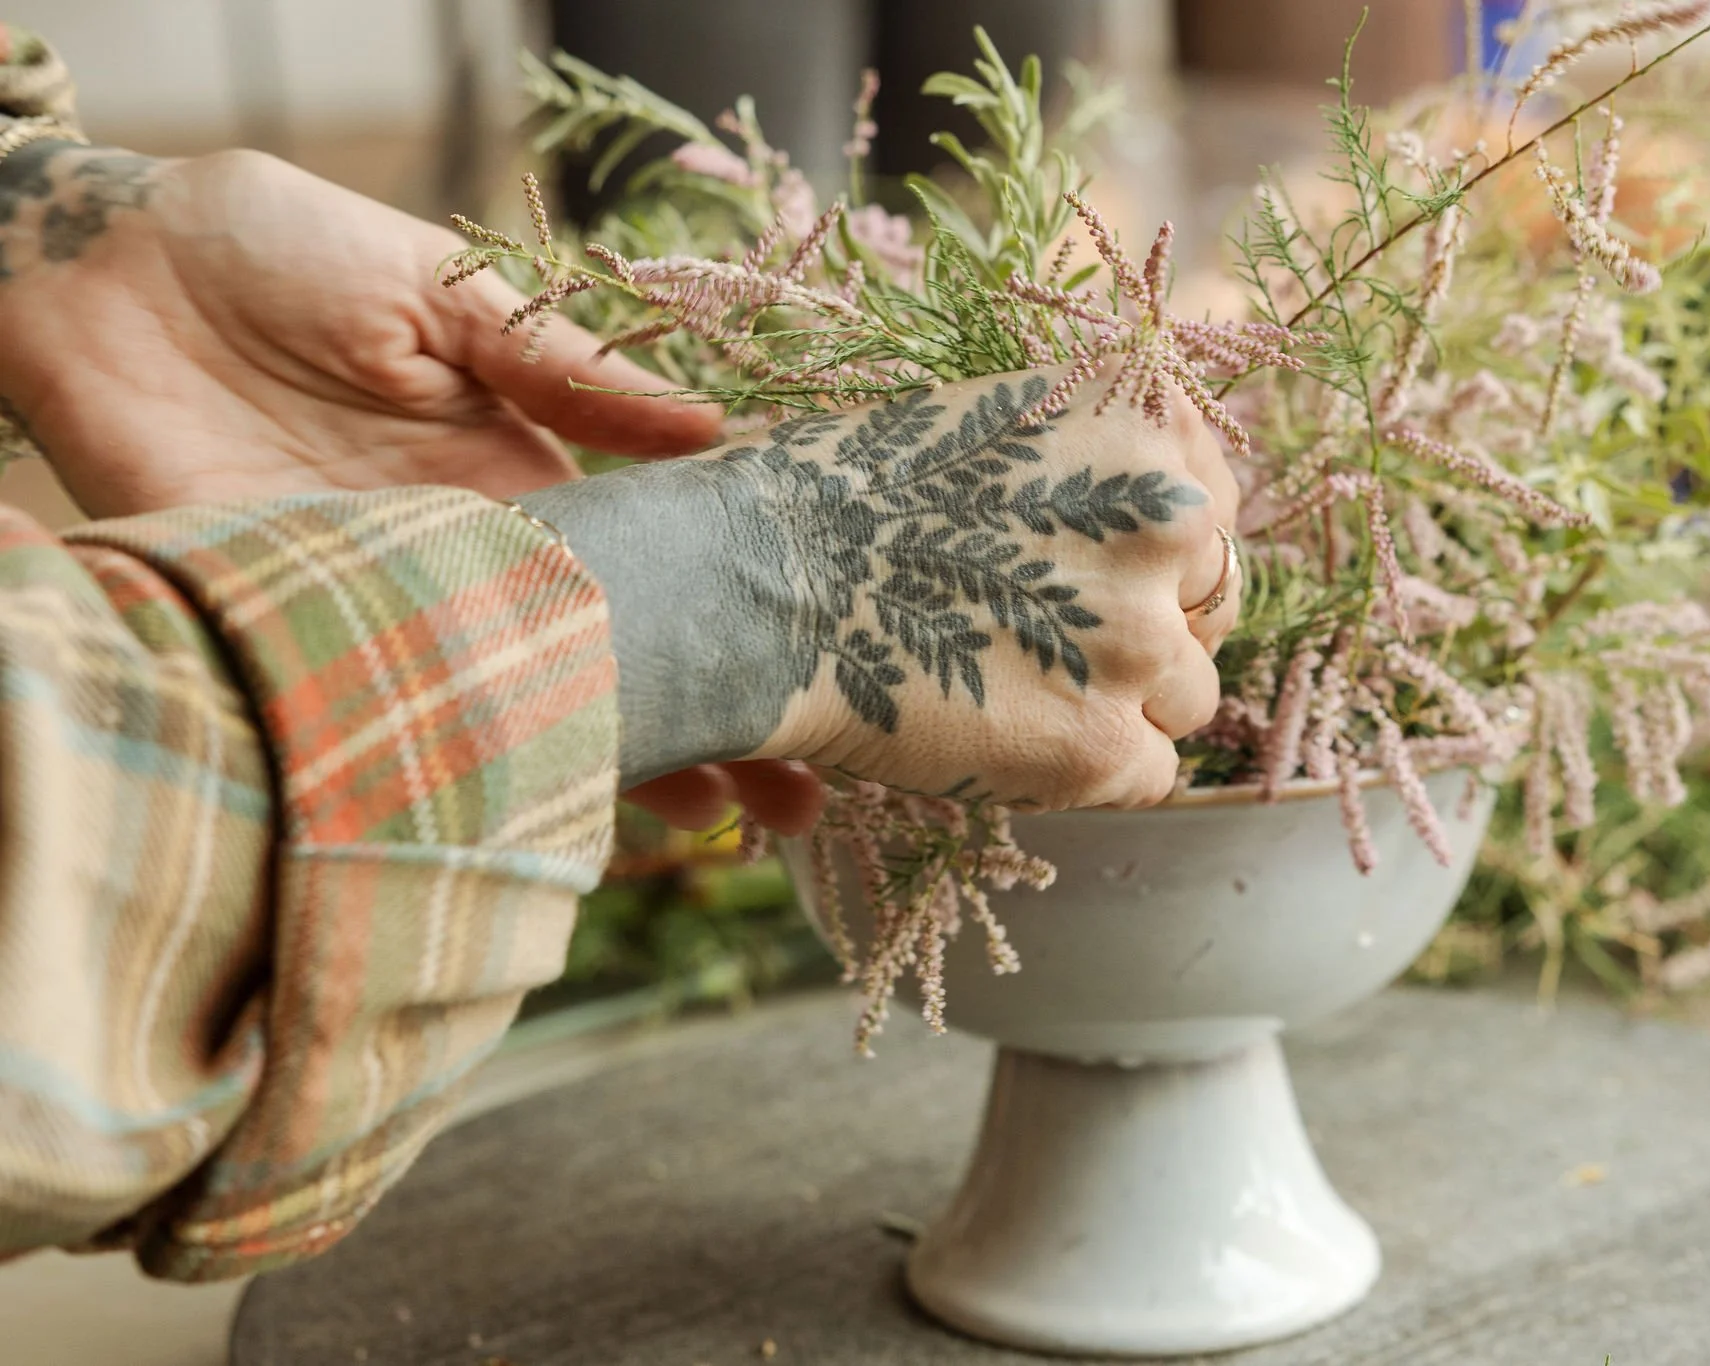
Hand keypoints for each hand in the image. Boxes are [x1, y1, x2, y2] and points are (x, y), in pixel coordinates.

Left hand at [0, 140, 823, 830]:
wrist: (100, 267)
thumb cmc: (282, 251)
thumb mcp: (444, 286)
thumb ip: (564, 365)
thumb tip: (714, 428)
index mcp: (521, 474)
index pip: (649, 571)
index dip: (728, 622)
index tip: (819, 673)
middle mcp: (470, 559)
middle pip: (602, 663)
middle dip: (702, 727)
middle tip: (796, 802)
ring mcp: (387, 608)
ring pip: (515, 712)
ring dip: (605, 769)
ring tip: (707, 823)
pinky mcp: (293, 633)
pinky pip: (389, 720)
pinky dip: (461, 773)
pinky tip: (536, 814)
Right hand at [520, 369, 1241, 810]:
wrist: (754, 582)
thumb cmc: (836, 489)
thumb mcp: (984, 415)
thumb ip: (1084, 450)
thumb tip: (1152, 502)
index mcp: (1143, 425)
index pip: (1213, 502)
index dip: (1161, 547)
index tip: (1105, 567)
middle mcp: (1168, 522)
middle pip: (1214, 599)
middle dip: (1151, 624)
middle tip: (1055, 637)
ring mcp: (1142, 639)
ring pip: (1188, 695)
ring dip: (1119, 701)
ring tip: (1016, 689)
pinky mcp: (1104, 744)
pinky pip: (1151, 775)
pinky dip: (1087, 771)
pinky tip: (1009, 739)